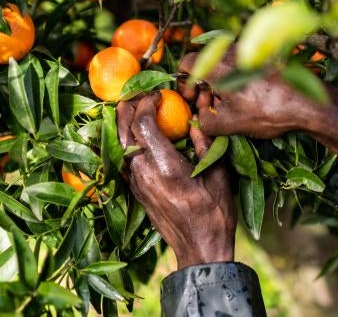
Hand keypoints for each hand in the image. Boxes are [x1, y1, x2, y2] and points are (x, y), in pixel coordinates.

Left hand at [117, 93, 235, 269]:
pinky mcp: (135, 191)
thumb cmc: (214, 212)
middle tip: (139, 94)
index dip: (146, 103)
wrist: (200, 247)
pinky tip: (134, 134)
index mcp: (165, 166)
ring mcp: (136, 183)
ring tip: (133, 108)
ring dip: (122, 122)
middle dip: (127, 107)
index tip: (158, 94)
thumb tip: (194, 119)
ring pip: (117, 144)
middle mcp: (144, 173)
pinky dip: (123, 140)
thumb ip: (203, 142)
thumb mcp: (216, 173)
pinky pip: (122, 158)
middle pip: (122, 130)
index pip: (142, 123)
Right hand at [179, 46, 337, 157]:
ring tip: (227, 106)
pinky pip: (238, 65)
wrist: (308, 103)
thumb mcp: (228, 124)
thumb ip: (204, 121)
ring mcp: (249, 51)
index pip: (188, 63)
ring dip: (218, 85)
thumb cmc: (266, 111)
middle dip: (202, 88)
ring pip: (222, 66)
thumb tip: (199, 116)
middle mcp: (231, 51)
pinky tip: (244, 98)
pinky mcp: (262, 56)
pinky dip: (233, 80)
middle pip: (205, 66)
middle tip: (209, 107)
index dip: (184, 83)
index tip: (191, 99)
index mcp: (218, 64)